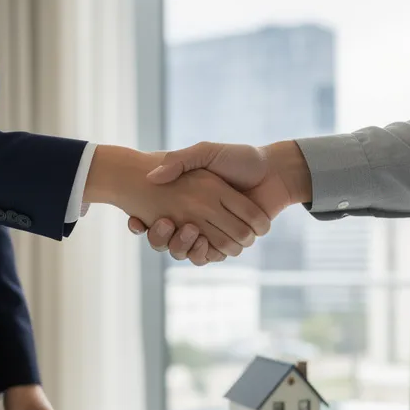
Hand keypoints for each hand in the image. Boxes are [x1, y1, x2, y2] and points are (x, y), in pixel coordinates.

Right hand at [127, 140, 310, 263]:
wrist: (274, 172)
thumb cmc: (240, 159)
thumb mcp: (206, 152)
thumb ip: (180, 160)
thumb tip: (152, 177)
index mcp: (188, 200)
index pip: (157, 219)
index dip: (145, 224)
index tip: (135, 219)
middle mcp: (197, 218)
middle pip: (167, 241)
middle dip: (159, 238)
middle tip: (162, 223)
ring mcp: (213, 232)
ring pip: (185, 252)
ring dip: (180, 246)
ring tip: (185, 229)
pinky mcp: (230, 243)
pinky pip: (210, 256)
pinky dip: (203, 252)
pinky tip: (199, 238)